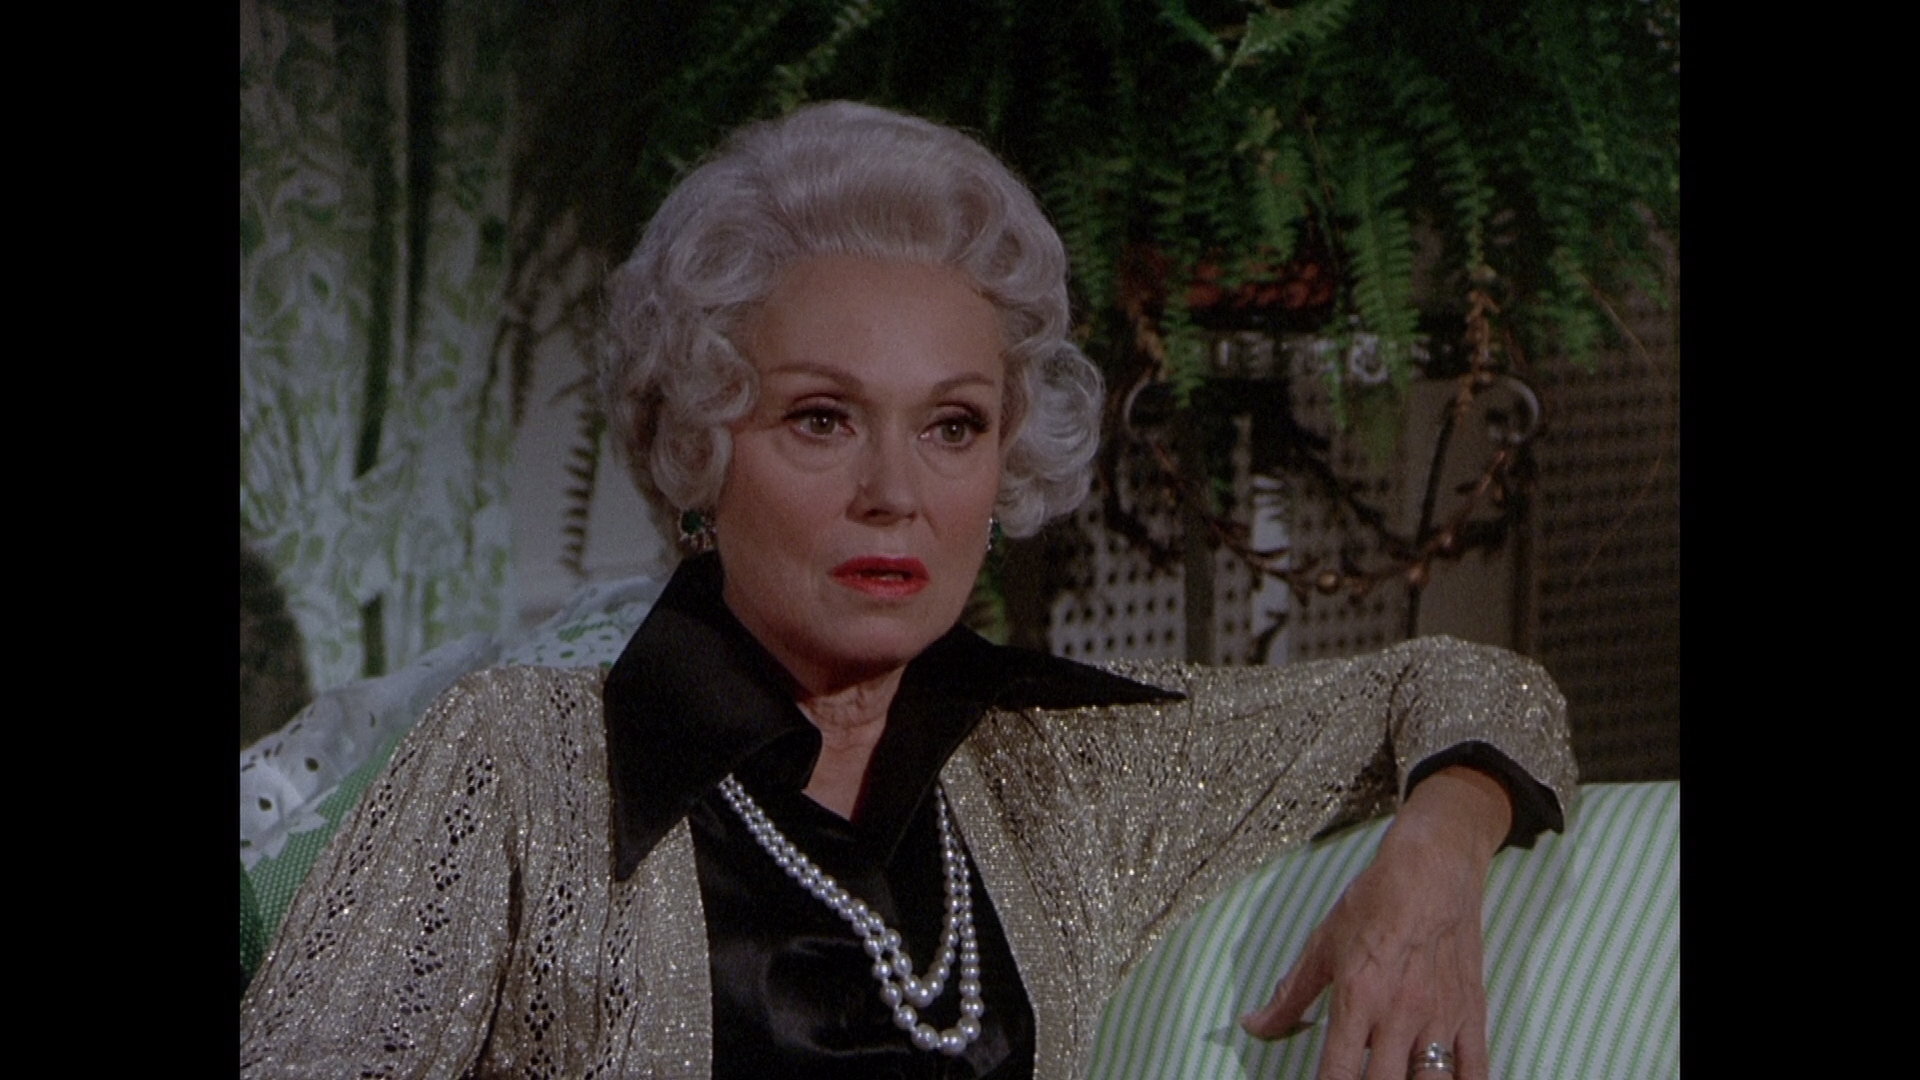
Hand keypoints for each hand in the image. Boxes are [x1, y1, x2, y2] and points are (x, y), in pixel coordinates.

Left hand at [1239, 767, 1511, 1079]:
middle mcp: (1399, 1016)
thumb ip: (1291, 995)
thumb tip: (1255, 1026)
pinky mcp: (1472, 1015)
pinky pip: (1475, 1071)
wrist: (1433, 870)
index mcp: (1357, 1000)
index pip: (1338, 1073)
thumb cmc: (1374, 903)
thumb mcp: (1321, 946)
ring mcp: (1440, 1019)